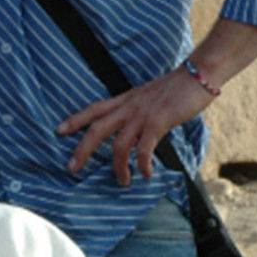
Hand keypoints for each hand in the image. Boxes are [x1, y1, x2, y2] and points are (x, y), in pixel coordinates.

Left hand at [56, 69, 212, 185]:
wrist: (198, 74)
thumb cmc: (176, 88)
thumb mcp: (147, 96)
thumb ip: (136, 110)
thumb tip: (132, 128)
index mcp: (125, 99)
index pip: (94, 109)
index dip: (75, 119)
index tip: (58, 130)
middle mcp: (128, 106)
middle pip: (96, 129)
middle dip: (82, 150)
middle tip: (71, 168)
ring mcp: (142, 114)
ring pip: (119, 144)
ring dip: (118, 167)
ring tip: (122, 182)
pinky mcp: (158, 122)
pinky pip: (144, 149)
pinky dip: (143, 165)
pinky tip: (146, 174)